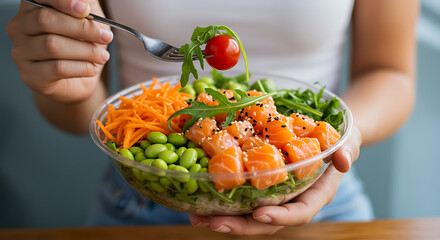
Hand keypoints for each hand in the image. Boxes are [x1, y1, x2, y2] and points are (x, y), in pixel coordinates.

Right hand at [6, 0, 111, 102]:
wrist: (80, 79)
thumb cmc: (82, 44)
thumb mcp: (89, 19)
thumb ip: (86, 5)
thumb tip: (84, 3)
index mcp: (32, 7)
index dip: (63, 1)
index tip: (86, 10)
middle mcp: (19, 27)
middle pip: (45, 20)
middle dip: (82, 29)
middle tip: (105, 36)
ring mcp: (21, 52)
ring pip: (52, 45)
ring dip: (86, 51)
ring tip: (102, 56)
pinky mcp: (29, 75)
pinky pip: (57, 68)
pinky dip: (81, 68)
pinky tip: (92, 68)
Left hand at [190, 126, 361, 234]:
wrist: (326, 136)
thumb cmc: (338, 139)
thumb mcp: (349, 140)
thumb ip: (348, 149)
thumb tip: (344, 160)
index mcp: (315, 195)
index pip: (299, 213)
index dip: (280, 217)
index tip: (259, 214)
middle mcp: (292, 201)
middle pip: (267, 221)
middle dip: (241, 225)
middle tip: (214, 223)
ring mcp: (275, 197)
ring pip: (249, 215)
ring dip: (223, 217)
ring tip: (196, 217)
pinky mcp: (262, 188)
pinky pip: (242, 199)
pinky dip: (221, 201)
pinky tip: (199, 198)